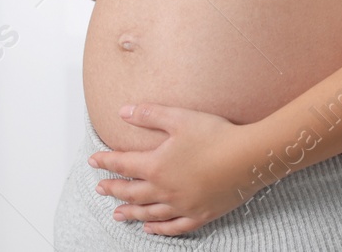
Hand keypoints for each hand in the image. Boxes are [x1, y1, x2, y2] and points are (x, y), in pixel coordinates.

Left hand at [88, 103, 258, 234]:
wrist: (247, 158)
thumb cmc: (215, 135)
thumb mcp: (180, 118)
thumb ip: (150, 115)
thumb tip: (123, 112)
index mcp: (157, 166)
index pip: (124, 164)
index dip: (106, 162)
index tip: (93, 161)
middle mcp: (165, 190)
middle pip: (132, 193)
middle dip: (114, 189)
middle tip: (101, 189)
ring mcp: (182, 206)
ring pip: (149, 213)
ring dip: (130, 213)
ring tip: (118, 215)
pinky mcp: (200, 214)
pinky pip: (174, 227)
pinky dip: (159, 229)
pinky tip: (150, 229)